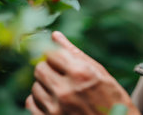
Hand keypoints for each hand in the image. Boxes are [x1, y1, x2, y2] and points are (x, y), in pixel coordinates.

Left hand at [25, 31, 139, 114]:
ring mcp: (56, 108)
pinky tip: (53, 100)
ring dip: (45, 85)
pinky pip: (30, 104)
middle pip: (39, 68)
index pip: (51, 53)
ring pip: (35, 86)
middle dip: (48, 68)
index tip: (60, 59)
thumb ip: (75, 53)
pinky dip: (38, 100)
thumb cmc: (112, 98)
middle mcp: (66, 90)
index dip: (55, 55)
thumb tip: (55, 35)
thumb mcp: (99, 72)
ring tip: (61, 90)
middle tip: (61, 74)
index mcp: (80, 73)